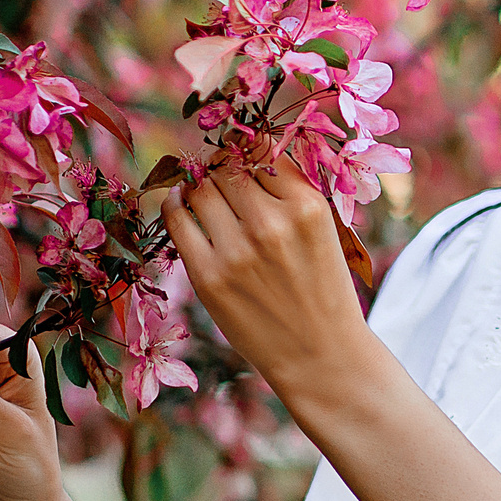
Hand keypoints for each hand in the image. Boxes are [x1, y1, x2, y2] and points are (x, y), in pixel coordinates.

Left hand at [159, 162, 371, 398]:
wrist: (320, 354)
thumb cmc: (323, 288)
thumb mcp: (325, 231)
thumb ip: (292, 192)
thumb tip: (245, 148)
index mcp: (308, 207)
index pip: (263, 150)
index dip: (247, 146)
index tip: (240, 151)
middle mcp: (272, 224)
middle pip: (228, 167)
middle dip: (221, 165)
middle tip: (220, 172)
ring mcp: (237, 251)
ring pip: (201, 189)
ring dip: (200, 184)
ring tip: (204, 190)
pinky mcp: (208, 277)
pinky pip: (177, 219)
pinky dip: (174, 203)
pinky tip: (180, 202)